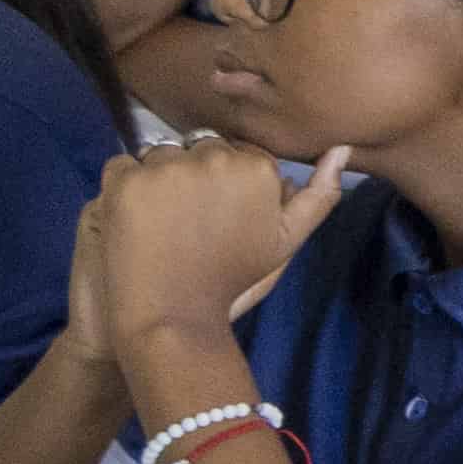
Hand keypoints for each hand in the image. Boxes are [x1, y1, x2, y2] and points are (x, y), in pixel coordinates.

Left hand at [90, 138, 357, 349]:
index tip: (213, 216)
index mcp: (257, 167)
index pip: (234, 153)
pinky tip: (130, 219)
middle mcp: (215, 157)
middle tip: (183, 221)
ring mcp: (167, 168)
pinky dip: (122, 188)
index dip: (221, 182)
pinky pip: (121, 166)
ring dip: (155, 179)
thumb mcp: (286, 240)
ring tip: (156, 220)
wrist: (172, 315)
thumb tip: (341, 149)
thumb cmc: (232, 278)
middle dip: (190, 175)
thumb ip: (319, 195)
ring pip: (158, 154)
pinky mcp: (126, 182)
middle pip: (197, 148)